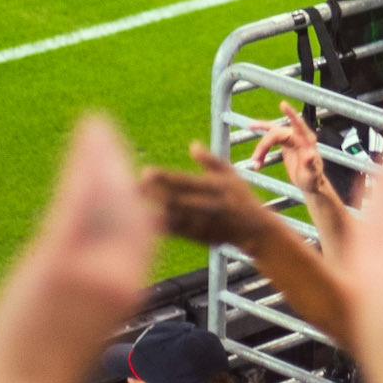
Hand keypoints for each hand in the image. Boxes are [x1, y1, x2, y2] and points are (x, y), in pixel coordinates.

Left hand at [0, 117, 155, 382]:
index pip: (135, 231)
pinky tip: (89, 135)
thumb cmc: (37, 378)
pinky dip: (88, 162)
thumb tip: (93, 274)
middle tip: (108, 134)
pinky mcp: (62, 259)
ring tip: (98, 129)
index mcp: (121, 291)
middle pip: (127, 209)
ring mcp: (93, 266)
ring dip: (104, 159)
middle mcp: (117, 274)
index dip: (134, 199)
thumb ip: (89, 292)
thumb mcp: (75, 330)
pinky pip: (82, 199)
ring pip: (108, 199)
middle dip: (118, 169)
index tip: (127, 171)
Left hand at [140, 144, 272, 256]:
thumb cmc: (241, 198)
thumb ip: (211, 160)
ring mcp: (202, 223)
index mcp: (214, 188)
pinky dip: (157, 226)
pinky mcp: (198, 237)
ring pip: (172, 218)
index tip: (146, 172)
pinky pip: (174, 232)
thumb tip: (193, 145)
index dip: (165, 178)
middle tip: (131, 187)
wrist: (254, 231)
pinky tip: (139, 220)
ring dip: (151, 211)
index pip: (185, 182)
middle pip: (175, 201)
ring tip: (129, 203)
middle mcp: (207, 206)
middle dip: (153, 195)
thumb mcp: (231, 175)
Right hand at [247, 100, 322, 194]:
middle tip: (256, 159)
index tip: (283, 104)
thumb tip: (310, 154)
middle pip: (276, 133)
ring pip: (270, 136)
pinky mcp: (284, 143)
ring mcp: (291, 138)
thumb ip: (310, 164)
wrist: (309, 183)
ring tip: (255, 162)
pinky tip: (256, 160)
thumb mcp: (311, 174)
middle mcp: (298, 136)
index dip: (290, 114)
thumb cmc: (313, 179)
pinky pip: (269, 139)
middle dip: (264, 145)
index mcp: (306, 141)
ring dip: (261, 148)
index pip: (298, 124)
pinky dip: (261, 148)